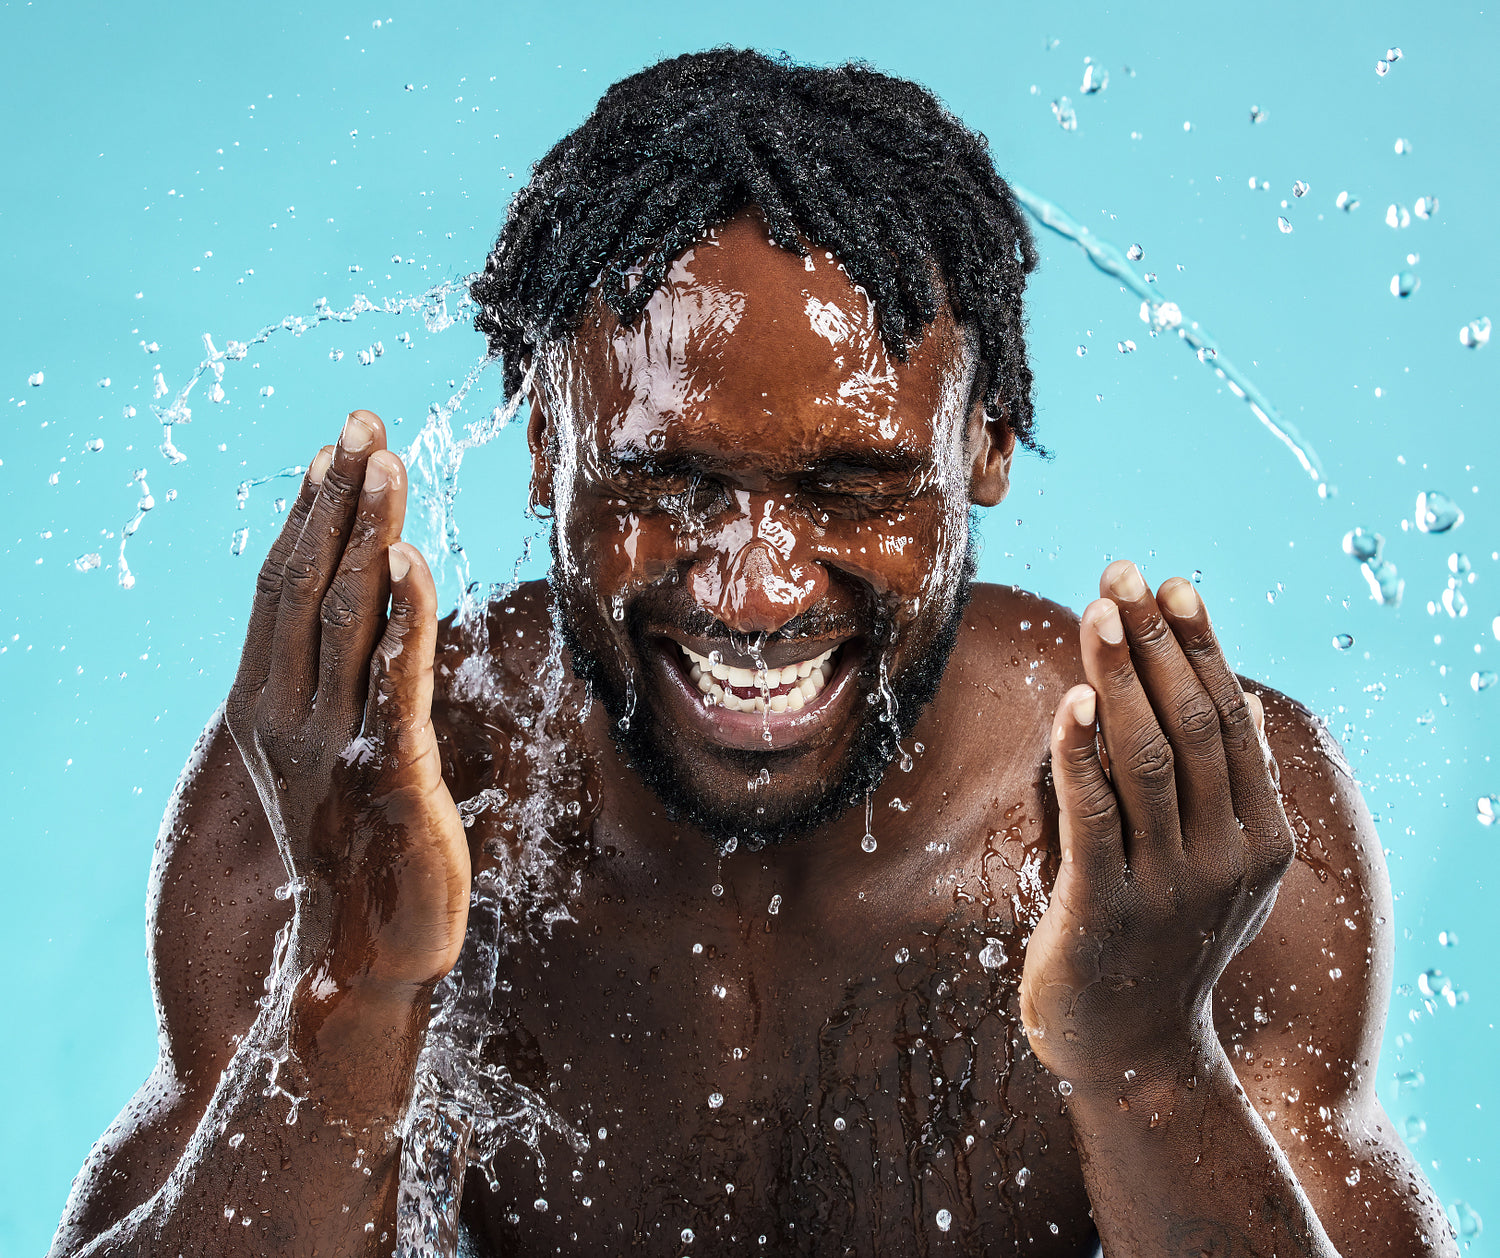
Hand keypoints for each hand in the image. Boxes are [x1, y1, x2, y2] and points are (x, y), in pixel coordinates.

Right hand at [225, 411, 468, 996]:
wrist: (354, 957)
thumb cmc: (349, 857)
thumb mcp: (324, 762)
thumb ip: (331, 695)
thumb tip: (354, 629)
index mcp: (268, 709)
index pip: (280, 592)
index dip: (305, 519)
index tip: (328, 452)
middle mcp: (289, 716)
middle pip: (305, 584)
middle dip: (334, 500)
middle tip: (360, 422)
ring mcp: (334, 742)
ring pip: (343, 616)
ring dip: (364, 534)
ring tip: (383, 462)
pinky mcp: (390, 770)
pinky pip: (394, 681)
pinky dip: (402, 617)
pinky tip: (412, 562)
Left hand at [1019, 560, 1293, 1088]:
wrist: (1134, 1052)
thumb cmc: (1153, 936)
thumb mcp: (1200, 861)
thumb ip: (1199, 786)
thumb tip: (1211, 697)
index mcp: (1260, 836)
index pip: (1230, 718)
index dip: (1199, 646)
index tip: (1169, 582)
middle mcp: (1229, 857)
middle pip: (1192, 725)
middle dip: (1157, 642)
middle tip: (1122, 574)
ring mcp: (1172, 886)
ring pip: (1147, 759)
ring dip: (1121, 675)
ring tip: (1096, 610)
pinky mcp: (1107, 910)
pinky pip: (1095, 817)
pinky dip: (1082, 753)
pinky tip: (1073, 700)